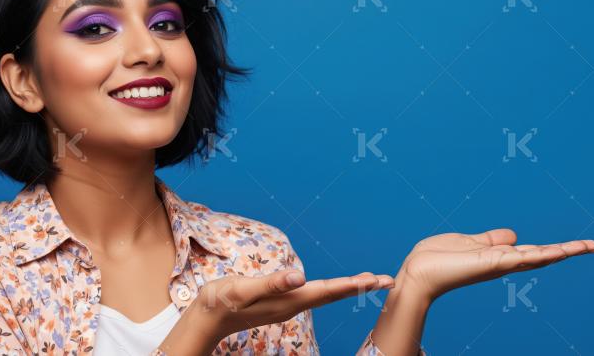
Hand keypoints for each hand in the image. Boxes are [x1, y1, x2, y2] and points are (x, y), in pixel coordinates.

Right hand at [158, 269, 394, 354]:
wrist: (206, 318)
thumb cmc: (222, 301)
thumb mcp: (244, 289)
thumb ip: (272, 284)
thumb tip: (300, 276)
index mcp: (289, 300)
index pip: (328, 290)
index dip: (353, 284)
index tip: (378, 280)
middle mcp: (293, 305)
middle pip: (332, 294)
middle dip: (359, 286)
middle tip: (386, 280)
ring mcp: (287, 305)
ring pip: (324, 295)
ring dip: (346, 287)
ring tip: (368, 281)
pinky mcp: (280, 302)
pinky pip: (313, 295)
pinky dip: (330, 289)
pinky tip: (332, 287)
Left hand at [396, 228, 593, 301]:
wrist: (418, 272)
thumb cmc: (437, 258)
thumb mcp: (469, 242)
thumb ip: (490, 240)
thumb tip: (513, 235)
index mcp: (497, 256)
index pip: (531, 251)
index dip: (553, 248)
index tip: (577, 245)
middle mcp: (502, 262)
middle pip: (541, 255)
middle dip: (567, 250)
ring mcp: (498, 264)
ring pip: (537, 256)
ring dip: (562, 250)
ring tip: (587, 246)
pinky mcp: (491, 263)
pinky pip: (521, 258)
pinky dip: (541, 254)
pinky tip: (559, 251)